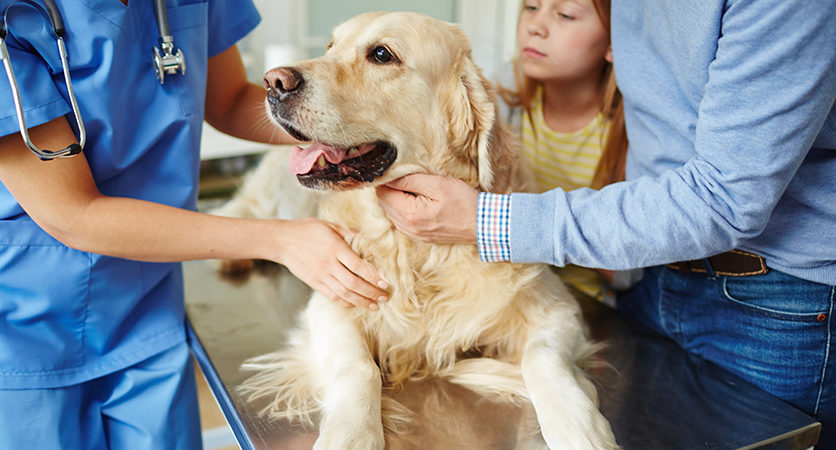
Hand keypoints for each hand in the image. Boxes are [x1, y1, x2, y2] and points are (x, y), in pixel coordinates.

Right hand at [272, 218, 388, 309]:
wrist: (282, 241)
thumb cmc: (308, 230)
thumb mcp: (331, 226)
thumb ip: (350, 235)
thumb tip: (370, 242)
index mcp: (334, 247)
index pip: (358, 266)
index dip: (373, 276)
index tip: (386, 283)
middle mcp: (328, 264)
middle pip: (353, 283)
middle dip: (371, 292)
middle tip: (385, 297)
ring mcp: (320, 276)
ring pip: (344, 293)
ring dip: (361, 301)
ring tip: (374, 305)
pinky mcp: (314, 283)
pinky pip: (332, 296)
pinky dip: (346, 302)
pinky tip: (356, 303)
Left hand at [375, 174, 477, 244]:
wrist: (483, 225)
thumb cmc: (464, 202)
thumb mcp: (438, 184)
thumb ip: (410, 180)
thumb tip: (389, 177)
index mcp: (410, 215)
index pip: (383, 194)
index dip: (386, 180)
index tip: (396, 170)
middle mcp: (408, 228)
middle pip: (385, 204)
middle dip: (390, 189)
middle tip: (405, 175)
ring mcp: (414, 235)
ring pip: (392, 213)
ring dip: (396, 199)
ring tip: (413, 187)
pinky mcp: (421, 237)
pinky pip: (402, 221)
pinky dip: (404, 209)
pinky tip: (417, 200)